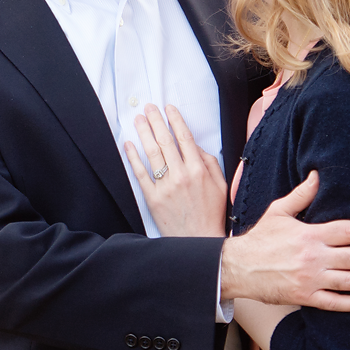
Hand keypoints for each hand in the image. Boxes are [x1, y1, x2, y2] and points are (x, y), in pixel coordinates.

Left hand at [123, 105, 226, 237]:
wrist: (200, 241)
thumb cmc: (211, 214)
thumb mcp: (220, 185)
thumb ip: (210, 163)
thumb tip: (196, 146)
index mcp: (198, 170)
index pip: (184, 138)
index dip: (175, 120)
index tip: (168, 108)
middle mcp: (181, 175)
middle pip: (166, 141)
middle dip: (156, 121)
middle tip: (149, 108)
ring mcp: (165, 187)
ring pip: (152, 153)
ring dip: (144, 133)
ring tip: (139, 120)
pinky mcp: (153, 198)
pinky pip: (140, 174)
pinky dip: (133, 157)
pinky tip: (129, 145)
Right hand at [218, 171, 349, 310]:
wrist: (238, 267)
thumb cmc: (260, 239)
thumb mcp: (278, 211)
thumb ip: (301, 195)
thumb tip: (317, 175)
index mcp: (309, 234)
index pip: (347, 231)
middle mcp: (313, 257)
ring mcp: (310, 279)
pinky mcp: (305, 297)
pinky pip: (336, 302)